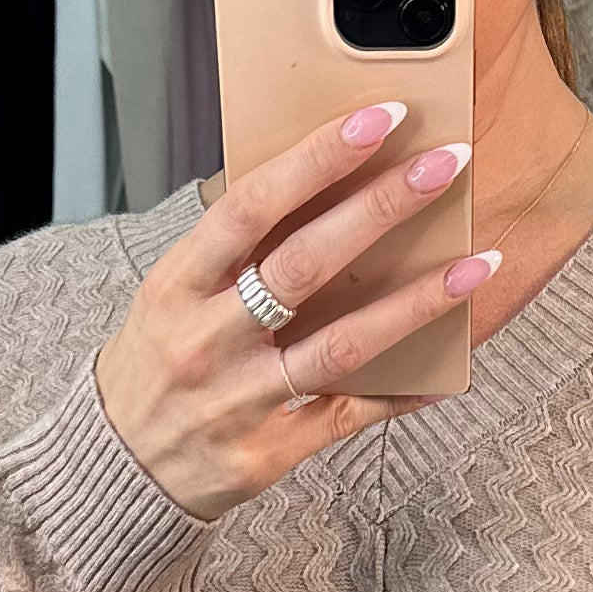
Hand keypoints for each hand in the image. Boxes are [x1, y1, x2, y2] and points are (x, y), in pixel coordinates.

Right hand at [93, 100, 500, 521]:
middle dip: (381, 209)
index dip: (317, 159)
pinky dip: (401, 392)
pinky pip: (348, 417)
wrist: (115, 470)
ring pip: (340, 346)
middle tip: (447, 166)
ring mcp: (239, 401)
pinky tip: (448, 368)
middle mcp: (207, 340)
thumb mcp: (171, 297)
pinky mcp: (267, 454)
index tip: (379, 121)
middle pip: (305, 265)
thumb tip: (316, 186)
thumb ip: (232, 252)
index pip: (251, 207)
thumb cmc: (155, 365)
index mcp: (177, 286)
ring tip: (477, 265)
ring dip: (416, 303)